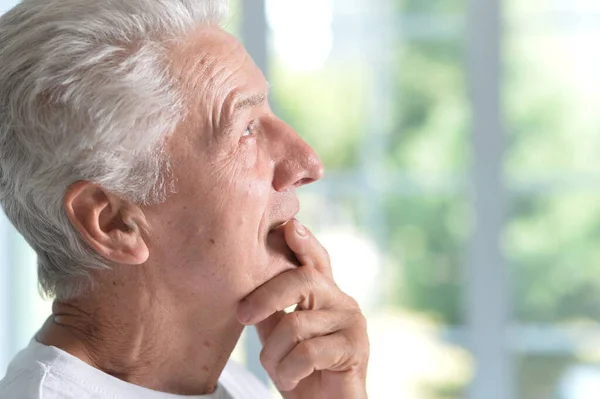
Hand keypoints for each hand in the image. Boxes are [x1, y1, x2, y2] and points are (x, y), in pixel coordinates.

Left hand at [237, 220, 368, 398]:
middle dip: (266, 296)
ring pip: (296, 324)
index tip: (288, 224)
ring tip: (279, 370)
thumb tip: (243, 280)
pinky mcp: (356, 348)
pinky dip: (289, 371)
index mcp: (323, 293)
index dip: (303, 240)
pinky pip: (308, 352)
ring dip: (274, 356)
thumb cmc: (301, 370)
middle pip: (302, 279)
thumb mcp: (279, 335)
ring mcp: (352, 322)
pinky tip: (292, 380)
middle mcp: (341, 300)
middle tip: (242, 315)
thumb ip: (271, 308)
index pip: (315, 258)